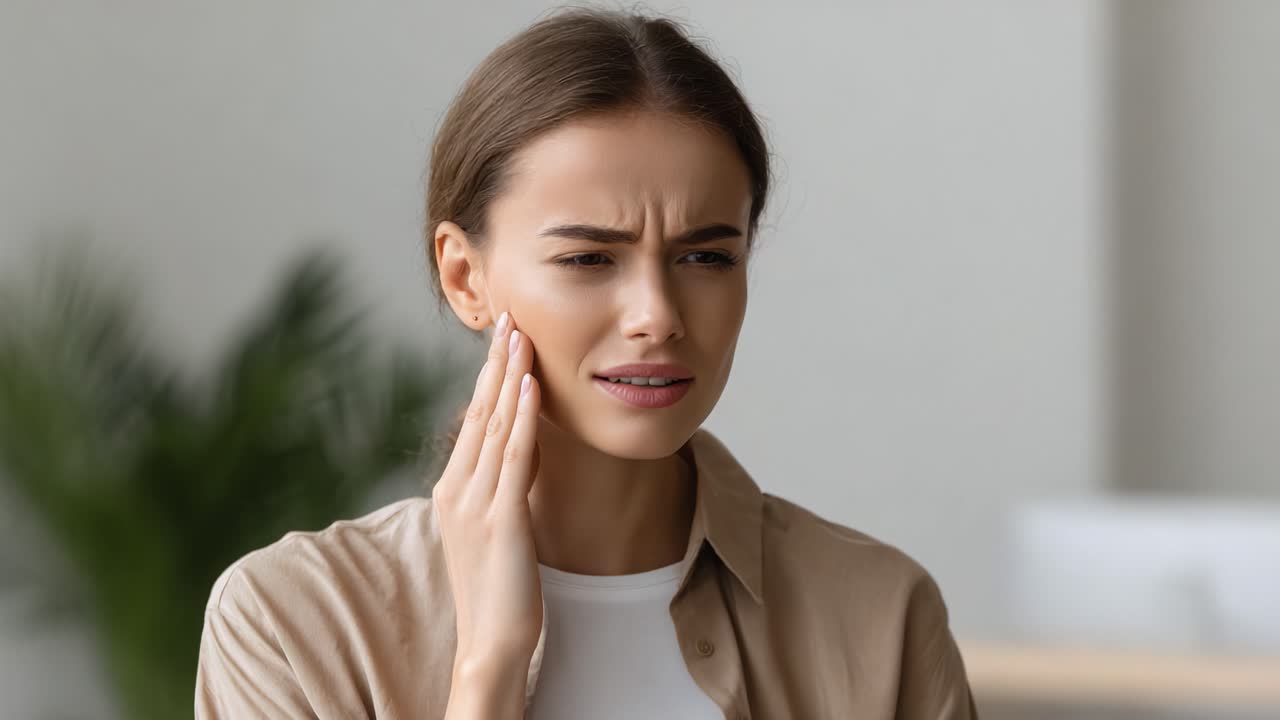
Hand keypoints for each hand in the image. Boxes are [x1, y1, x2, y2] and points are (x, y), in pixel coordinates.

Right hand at [432, 311, 543, 674]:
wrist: (490, 643)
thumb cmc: (497, 590)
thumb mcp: (491, 529)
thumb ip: (498, 489)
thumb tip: (518, 450)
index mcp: (451, 490)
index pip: (471, 419)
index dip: (488, 375)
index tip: (502, 338)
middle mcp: (456, 489)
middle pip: (477, 411)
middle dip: (494, 361)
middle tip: (508, 316)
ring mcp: (476, 503)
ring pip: (493, 424)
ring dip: (509, 375)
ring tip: (520, 333)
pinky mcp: (502, 519)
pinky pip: (513, 456)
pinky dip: (521, 416)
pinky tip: (530, 383)